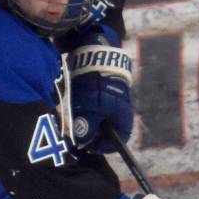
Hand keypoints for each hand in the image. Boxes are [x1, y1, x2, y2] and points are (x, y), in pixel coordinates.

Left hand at [68, 38, 133, 152]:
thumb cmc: (97, 83)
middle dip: (92, 133)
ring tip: (75, 117)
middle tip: (77, 133)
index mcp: (123, 116)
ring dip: (88, 121)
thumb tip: (83, 142)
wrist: (96, 53)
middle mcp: (121, 110)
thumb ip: (88, 127)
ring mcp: (113, 100)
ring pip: (100, 118)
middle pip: (107, 130)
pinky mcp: (104, 91)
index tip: (87, 146)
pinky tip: (77, 105)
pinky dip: (87, 110)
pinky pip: (96, 107)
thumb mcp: (91, 108)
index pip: (117, 140)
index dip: (102, 146)